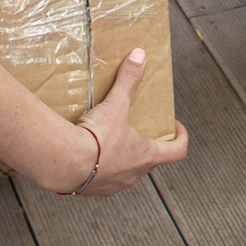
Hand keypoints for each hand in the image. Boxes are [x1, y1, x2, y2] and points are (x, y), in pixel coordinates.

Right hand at [64, 48, 187, 195]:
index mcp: (146, 155)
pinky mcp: (92, 190)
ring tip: (112, 140)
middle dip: (148, 145)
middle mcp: (134, 174)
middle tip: (140, 129)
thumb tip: (140, 56)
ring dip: (124, 158)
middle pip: (151, 161)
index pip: (177, 151)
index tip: (175, 126)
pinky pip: (102, 179)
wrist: (65, 162)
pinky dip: (100, 168)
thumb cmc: (96, 137)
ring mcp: (113, 185)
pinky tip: (89, 155)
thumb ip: (129, 80)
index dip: (180, 138)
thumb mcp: (115, 105)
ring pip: (126, 172)